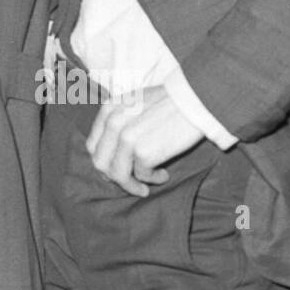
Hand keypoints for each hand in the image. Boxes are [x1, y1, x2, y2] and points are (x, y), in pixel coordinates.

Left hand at [85, 84, 204, 196]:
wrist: (195, 100)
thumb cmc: (170, 103)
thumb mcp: (135, 103)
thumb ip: (120, 121)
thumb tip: (113, 152)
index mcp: (109, 110)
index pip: (93, 145)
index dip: (104, 161)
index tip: (117, 169)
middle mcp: (113, 123)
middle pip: (100, 163)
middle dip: (113, 177)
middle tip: (129, 183)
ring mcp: (127, 138)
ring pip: (117, 174)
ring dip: (131, 186)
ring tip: (144, 188)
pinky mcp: (143, 152)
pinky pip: (141, 176)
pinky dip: (152, 179)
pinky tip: (163, 174)